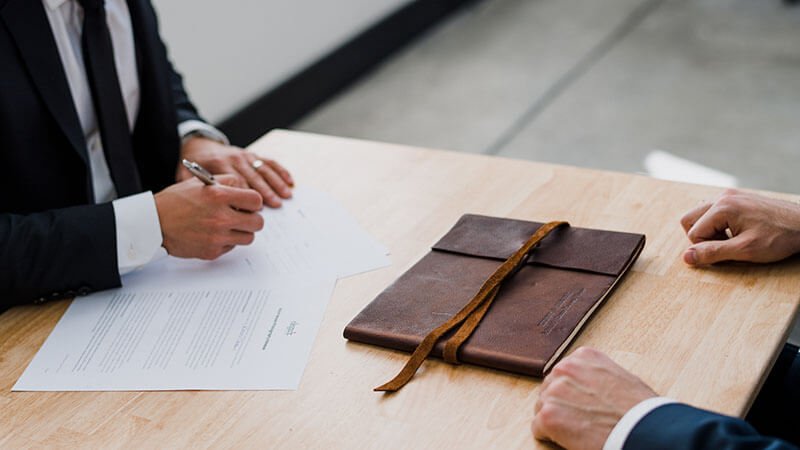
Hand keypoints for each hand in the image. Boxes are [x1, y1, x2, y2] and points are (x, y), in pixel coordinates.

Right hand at [154, 175, 264, 259]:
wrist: (153, 223)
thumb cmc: (176, 201)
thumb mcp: (201, 182)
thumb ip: (228, 182)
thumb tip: (247, 191)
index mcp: (219, 196)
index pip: (256, 201)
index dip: (254, 202)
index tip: (249, 204)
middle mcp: (220, 218)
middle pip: (258, 223)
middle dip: (252, 218)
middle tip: (242, 217)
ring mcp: (217, 237)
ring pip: (249, 238)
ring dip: (242, 231)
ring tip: (229, 226)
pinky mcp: (212, 252)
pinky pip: (232, 247)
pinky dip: (227, 241)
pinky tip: (214, 234)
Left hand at [179, 136, 293, 207]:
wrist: (198, 144)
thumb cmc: (194, 164)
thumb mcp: (186, 174)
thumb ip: (191, 186)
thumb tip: (199, 202)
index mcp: (219, 163)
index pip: (236, 180)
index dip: (245, 194)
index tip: (253, 209)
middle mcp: (235, 157)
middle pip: (253, 176)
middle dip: (266, 191)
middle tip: (276, 204)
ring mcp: (246, 155)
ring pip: (264, 169)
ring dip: (276, 183)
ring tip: (286, 195)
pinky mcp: (252, 154)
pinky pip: (269, 162)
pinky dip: (280, 171)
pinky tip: (290, 181)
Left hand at [532, 347, 656, 449]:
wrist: (642, 429)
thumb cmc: (639, 409)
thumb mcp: (620, 377)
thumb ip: (596, 374)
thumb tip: (588, 384)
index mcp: (583, 357)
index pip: (563, 373)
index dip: (572, 391)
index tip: (581, 402)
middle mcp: (565, 369)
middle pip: (549, 389)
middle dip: (561, 404)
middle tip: (580, 418)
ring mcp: (554, 391)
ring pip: (541, 407)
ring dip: (555, 419)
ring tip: (578, 428)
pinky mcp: (548, 415)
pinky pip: (538, 428)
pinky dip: (550, 436)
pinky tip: (569, 438)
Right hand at [680, 189, 799, 265]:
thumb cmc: (779, 237)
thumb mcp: (745, 250)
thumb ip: (713, 253)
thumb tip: (686, 257)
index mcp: (722, 207)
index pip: (694, 233)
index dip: (706, 248)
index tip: (728, 252)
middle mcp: (722, 197)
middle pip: (689, 219)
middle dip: (701, 237)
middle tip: (724, 246)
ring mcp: (730, 195)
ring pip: (700, 214)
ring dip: (709, 229)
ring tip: (731, 239)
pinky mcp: (737, 197)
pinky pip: (713, 210)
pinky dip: (718, 223)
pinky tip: (736, 231)